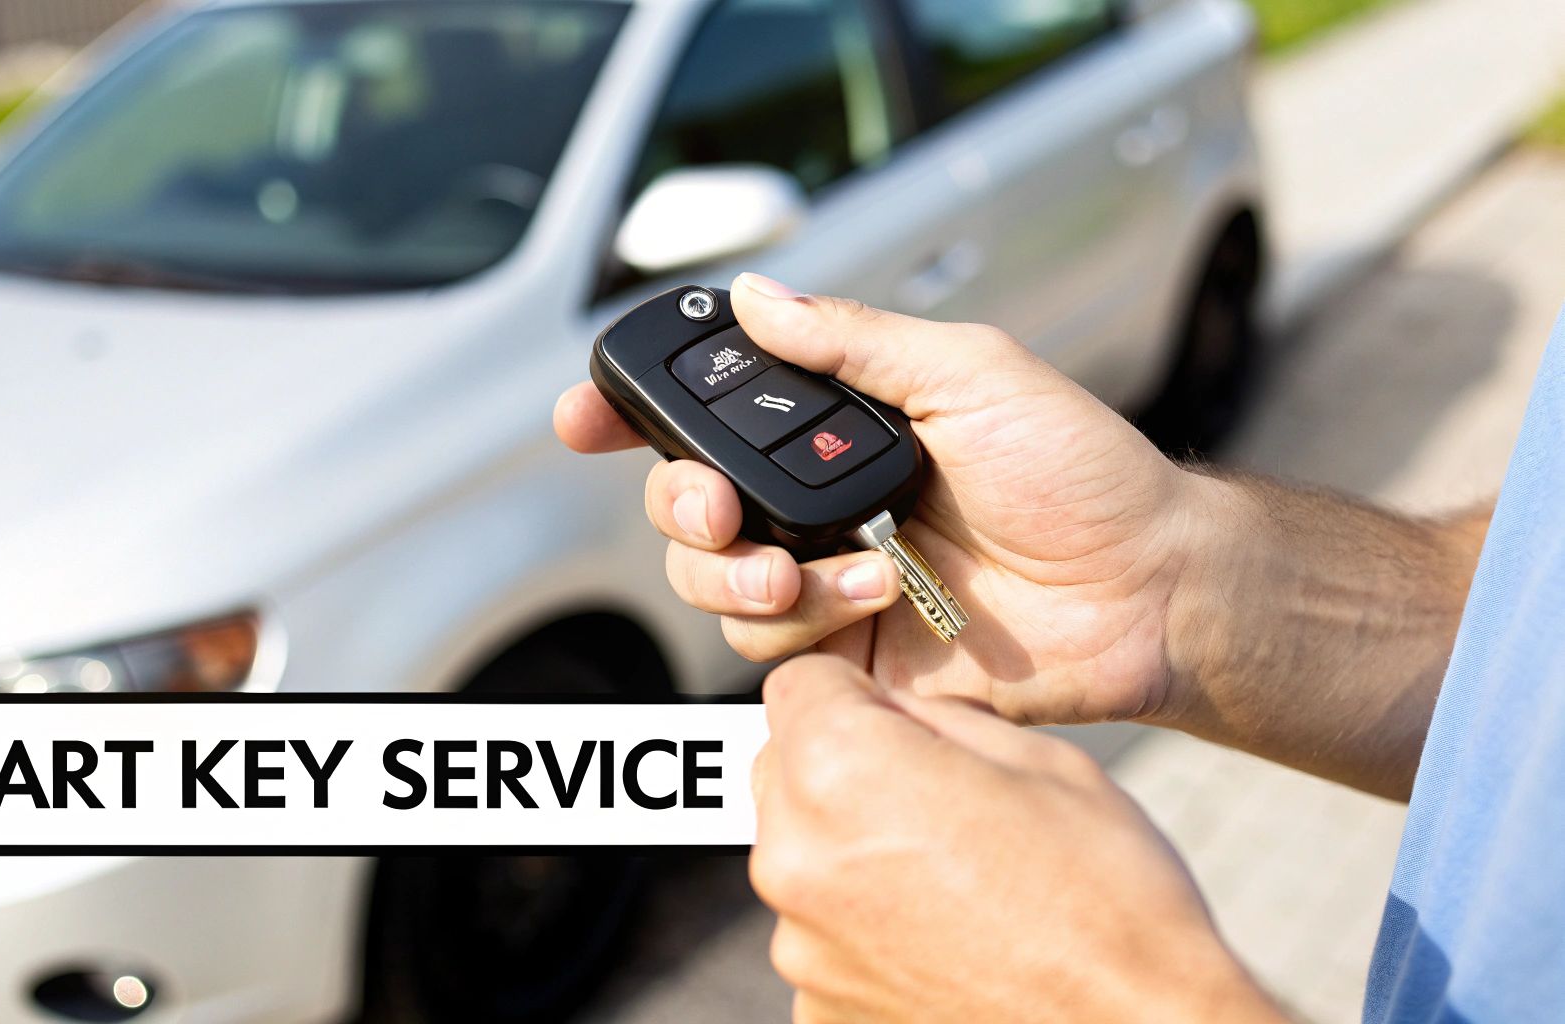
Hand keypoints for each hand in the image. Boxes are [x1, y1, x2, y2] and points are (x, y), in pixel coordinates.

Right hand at [556, 273, 1219, 725]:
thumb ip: (855, 341)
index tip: (582, 419)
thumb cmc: (1078, 470)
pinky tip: (874, 604)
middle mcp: (817, 503)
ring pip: (710, 585)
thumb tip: (754, 297)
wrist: (1147, 588)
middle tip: (723, 512)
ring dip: (747, 578)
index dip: (630, 416)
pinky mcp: (848, 658)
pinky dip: (801, 628)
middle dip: (679, 509)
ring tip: (836, 572)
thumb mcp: (970, 373)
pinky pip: (766, 656)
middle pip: (681, 507)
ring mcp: (827, 582)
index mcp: (837, 426)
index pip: (708, 415)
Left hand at [750, 655, 1281, 1023]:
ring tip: (958, 884)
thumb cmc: (1110, 898)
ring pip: (804, 858)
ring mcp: (801, 947)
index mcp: (839, 769)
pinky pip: (826, 937)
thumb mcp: (1036, 759)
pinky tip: (948, 943)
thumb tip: (886, 710)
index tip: (901, 721)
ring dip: (856, 854)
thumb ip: (931, 719)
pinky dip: (869, 933)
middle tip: (938, 801)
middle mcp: (794, 857)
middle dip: (843, 769)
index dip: (855, 692)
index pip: (797, 685)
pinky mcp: (819, 1009)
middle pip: (784, 772)